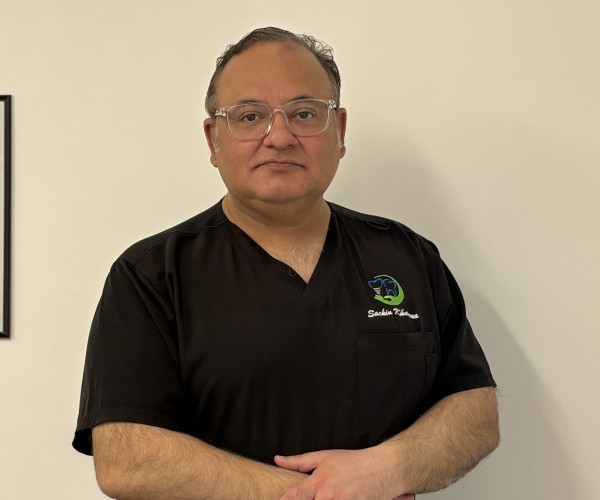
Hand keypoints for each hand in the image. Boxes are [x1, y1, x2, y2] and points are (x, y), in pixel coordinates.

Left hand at [275, 448, 413, 498]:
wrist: (382, 468)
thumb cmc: (352, 462)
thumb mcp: (324, 457)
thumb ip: (299, 461)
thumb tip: (277, 460)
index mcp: (319, 482)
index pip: (295, 496)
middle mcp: (329, 496)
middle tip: (313, 496)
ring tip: (326, 497)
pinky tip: (338, 499)